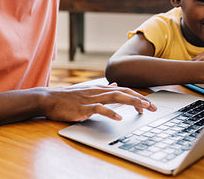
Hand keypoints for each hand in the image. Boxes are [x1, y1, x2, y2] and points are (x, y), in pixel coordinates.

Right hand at [39, 84, 156, 121]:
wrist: (49, 98)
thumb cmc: (68, 97)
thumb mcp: (88, 91)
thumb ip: (103, 89)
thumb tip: (116, 85)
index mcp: (100, 89)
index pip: (123, 90)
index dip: (137, 96)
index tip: (148, 104)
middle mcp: (99, 91)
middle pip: (124, 92)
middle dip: (140, 99)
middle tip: (154, 107)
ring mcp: (92, 99)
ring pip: (116, 98)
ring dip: (132, 102)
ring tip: (144, 108)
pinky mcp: (84, 107)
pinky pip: (100, 109)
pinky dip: (111, 112)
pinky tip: (119, 117)